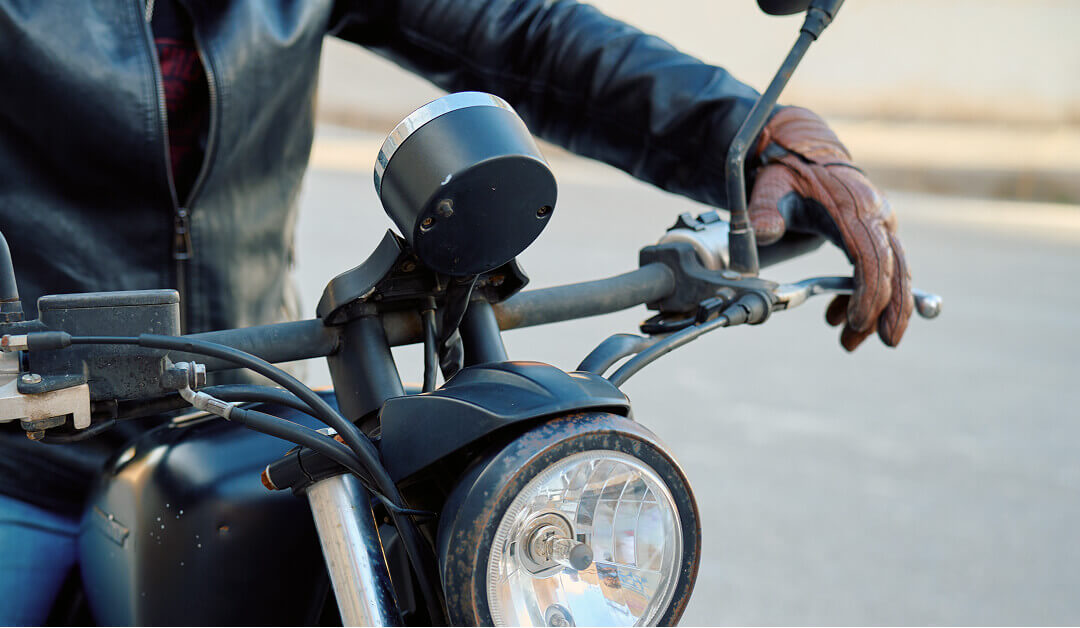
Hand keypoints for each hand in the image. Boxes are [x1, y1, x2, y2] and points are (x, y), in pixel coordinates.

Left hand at [748, 107, 912, 350]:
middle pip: (897, 268)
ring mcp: (879, 224)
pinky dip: (865, 296)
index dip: (869, 292)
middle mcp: (875, 216)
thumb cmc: (788, 172)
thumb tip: (765, 232)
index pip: (872, 256)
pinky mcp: (875, 234)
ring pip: (895, 273)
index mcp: (853, 208)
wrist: (804, 152)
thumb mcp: (770, 186)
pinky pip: (880, 270)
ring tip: (851, 341)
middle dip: (892, 309)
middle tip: (885, 341)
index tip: (856, 321)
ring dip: (880, 310)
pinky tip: (840, 318)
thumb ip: (764, 210)